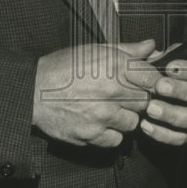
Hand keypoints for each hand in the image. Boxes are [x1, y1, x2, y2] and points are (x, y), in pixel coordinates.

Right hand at [32, 39, 160, 147]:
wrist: (33, 91)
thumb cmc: (63, 68)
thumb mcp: (95, 50)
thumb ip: (128, 50)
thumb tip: (152, 47)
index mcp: (115, 65)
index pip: (153, 77)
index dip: (152, 81)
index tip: (145, 83)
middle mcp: (112, 90)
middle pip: (145, 101)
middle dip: (137, 99)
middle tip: (124, 96)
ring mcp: (102, 114)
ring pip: (133, 122)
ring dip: (125, 118)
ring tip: (110, 109)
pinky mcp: (92, 134)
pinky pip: (117, 140)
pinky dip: (111, 134)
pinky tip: (101, 123)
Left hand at [136, 49, 186, 145]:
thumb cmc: (184, 70)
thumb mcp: (182, 56)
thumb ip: (169, 53)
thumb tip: (150, 49)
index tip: (169, 67)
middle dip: (180, 90)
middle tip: (160, 87)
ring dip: (171, 114)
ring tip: (151, 108)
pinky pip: (181, 138)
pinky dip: (162, 134)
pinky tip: (146, 125)